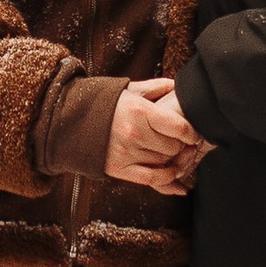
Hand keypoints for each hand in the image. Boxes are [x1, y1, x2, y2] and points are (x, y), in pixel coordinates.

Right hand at [104, 77, 212, 195]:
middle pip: (174, 147)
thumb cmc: (104, 104)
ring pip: (165, 162)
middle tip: (185, 143)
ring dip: (176, 161)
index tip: (194, 133)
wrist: (72, 121)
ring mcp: (127, 153)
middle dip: (182, 146)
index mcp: (140, 111)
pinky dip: (168, 180)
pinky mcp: (119, 169)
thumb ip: (156, 87)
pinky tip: (174, 174)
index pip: (179, 127)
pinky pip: (152, 179)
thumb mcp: (130, 89)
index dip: (191, 132)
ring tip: (179, 155)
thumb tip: (178, 86)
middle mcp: (135, 133)